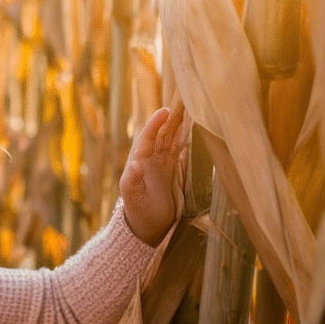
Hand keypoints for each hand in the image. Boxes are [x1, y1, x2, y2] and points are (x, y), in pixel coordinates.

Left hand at [120, 102, 186, 245]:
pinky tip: (192, 127)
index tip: (165, 110)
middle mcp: (150, 158)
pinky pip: (178, 149)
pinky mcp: (171, 170)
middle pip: (163, 132)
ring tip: (190, 106)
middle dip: (172, 116)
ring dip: (180, 122)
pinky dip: (185, 137)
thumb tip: (135, 164)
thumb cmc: (138, 212)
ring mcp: (161, 163)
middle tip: (183, 97)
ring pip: (172, 137)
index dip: (156, 124)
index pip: (149, 137)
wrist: (146, 226)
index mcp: (140, 161)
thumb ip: (132, 181)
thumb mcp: (133, 198)